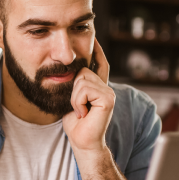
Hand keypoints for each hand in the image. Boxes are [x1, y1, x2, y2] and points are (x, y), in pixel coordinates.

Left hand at [62, 38, 114, 154]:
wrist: (82, 142)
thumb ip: (76, 85)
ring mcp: (109, 92)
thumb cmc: (75, 124)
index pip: (100, 63)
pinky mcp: (108, 99)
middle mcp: (106, 87)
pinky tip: (84, 113)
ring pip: (82, 80)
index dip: (97, 50)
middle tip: (78, 107)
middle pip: (82, 70)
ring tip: (80, 111)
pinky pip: (84, 89)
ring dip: (74, 98)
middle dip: (73, 89)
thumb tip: (68, 70)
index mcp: (99, 86)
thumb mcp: (72, 99)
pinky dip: (78, 102)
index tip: (94, 37)